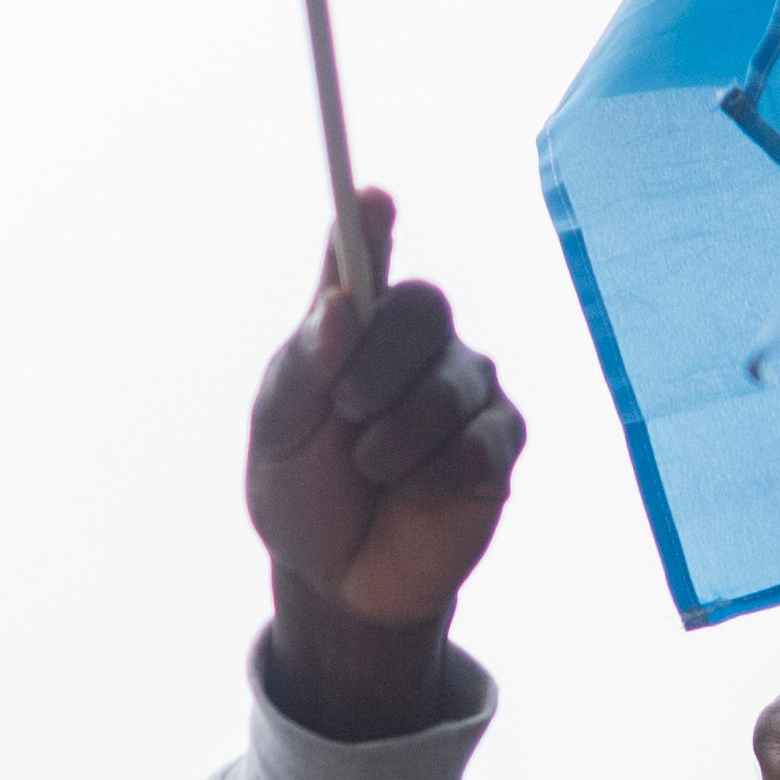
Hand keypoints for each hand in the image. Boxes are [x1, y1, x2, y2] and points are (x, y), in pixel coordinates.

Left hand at [244, 192, 522, 740]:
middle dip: (377, 365)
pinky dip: (435, 474)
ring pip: (450, 382)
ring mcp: (465, 386)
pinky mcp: (500, 440)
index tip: (371, 200)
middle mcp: (415, 341)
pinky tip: (415, 492)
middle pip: (422, 307)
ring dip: (396, 437)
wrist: (338, 579)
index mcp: (353, 322)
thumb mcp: (279, 431)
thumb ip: (307, 363)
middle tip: (347, 413)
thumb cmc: (302, 490)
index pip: (366, 253)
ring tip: (372, 470)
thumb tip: (341, 305)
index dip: (371, 224)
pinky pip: (480, 439)